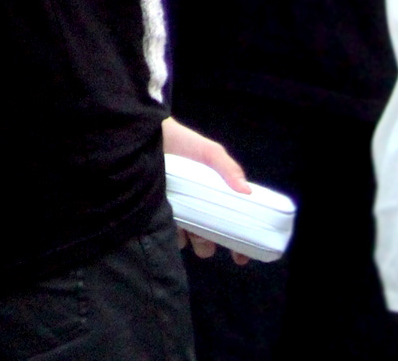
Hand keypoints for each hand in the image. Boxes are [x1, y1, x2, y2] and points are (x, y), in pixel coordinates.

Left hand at [162, 116, 251, 264]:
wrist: (149, 139)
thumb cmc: (183, 144)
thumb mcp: (210, 153)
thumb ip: (228, 169)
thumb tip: (247, 192)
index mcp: (215, 200)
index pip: (231, 229)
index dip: (238, 246)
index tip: (241, 258)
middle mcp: (198, 212)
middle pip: (208, 242)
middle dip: (208, 243)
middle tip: (205, 232)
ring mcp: (178, 216)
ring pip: (189, 242)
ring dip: (191, 238)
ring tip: (186, 222)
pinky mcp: (158, 217)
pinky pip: (168, 236)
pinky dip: (173, 233)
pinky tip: (172, 220)